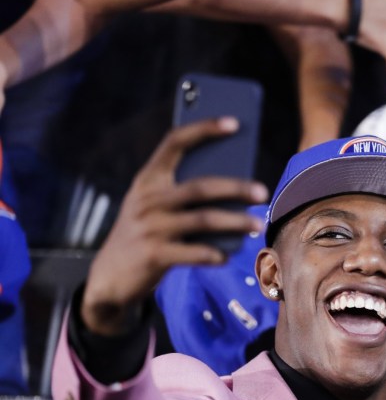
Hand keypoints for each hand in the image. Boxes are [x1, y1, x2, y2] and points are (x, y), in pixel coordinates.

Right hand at [81, 118, 267, 334]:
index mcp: (148, 179)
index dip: (204, 129)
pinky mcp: (154, 255)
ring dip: (236, 222)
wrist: (109, 277)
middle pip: (201, 186)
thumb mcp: (153, 207)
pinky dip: (215, 254)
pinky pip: (195, 252)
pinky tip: (227, 256)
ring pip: (204, 220)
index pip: (175, 142)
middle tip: (263, 192)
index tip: (234, 123)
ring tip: (257, 225)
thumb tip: (236, 190)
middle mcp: (148, 199)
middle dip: (236, 188)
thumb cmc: (145, 235)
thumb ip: (182, 194)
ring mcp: (150, 227)